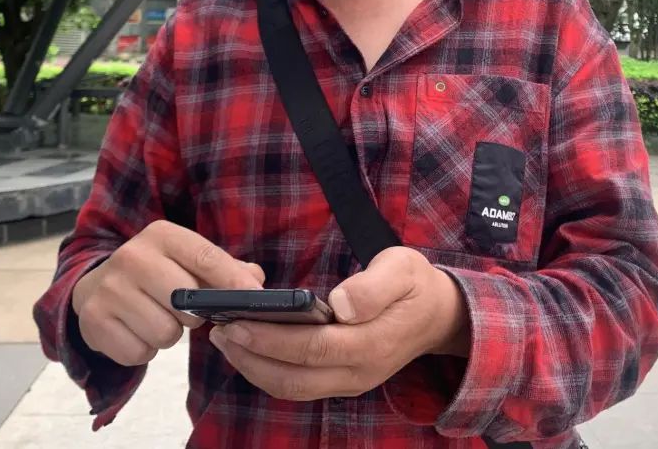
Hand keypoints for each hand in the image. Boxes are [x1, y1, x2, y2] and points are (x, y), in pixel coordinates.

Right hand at [71, 220, 264, 366]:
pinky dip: (144, 350)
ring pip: (165, 332)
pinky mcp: (93, 320)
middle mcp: (132, 255)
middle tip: (183, 312)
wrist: (95, 288)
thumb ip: (225, 268)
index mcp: (162, 235)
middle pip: (187, 302)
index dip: (233, 281)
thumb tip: (255, 280)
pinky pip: (139, 352)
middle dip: (193, 316)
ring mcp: (109, 288)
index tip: (255, 300)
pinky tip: (136, 331)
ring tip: (157, 319)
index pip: (206, 257)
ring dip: (168, 335)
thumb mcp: (187, 260)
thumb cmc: (157, 274)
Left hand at [207, 247, 468, 400]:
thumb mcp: (403, 269)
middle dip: (251, 358)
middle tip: (218, 331)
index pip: (312, 348)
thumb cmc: (415, 285)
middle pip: (294, 378)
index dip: (271, 339)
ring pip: (293, 388)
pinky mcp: (343, 380)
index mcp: (372, 343)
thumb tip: (340, 304)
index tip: (237, 322)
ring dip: (254, 368)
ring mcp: (351, 381)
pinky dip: (269, 371)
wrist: (439, 315)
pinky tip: (250, 348)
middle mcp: (359, 371)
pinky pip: (299, 385)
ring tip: (225, 340)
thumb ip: (373, 286)